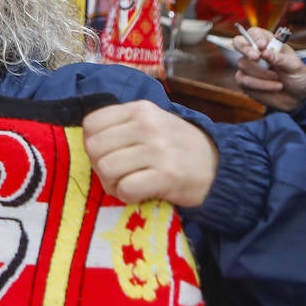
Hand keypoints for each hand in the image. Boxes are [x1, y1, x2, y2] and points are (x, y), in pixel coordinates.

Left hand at [82, 100, 218, 207]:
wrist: (219, 166)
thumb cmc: (175, 147)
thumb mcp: (151, 123)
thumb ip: (120, 125)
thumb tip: (86, 140)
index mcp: (140, 109)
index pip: (91, 124)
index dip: (93, 143)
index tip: (109, 153)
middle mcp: (149, 125)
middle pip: (94, 148)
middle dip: (100, 166)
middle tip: (118, 173)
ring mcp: (159, 149)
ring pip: (106, 169)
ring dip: (112, 184)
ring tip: (129, 183)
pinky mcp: (168, 175)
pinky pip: (126, 189)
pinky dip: (127, 196)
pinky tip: (139, 193)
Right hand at [232, 26, 305, 112]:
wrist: (298, 97)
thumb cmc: (298, 76)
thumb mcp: (295, 66)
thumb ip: (280, 58)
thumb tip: (265, 52)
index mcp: (269, 43)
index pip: (254, 33)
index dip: (255, 37)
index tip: (262, 46)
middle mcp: (256, 53)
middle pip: (238, 43)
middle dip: (245, 49)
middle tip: (256, 57)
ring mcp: (248, 67)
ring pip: (243, 64)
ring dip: (261, 74)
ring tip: (277, 79)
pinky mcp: (245, 82)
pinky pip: (244, 81)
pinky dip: (260, 85)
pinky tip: (273, 87)